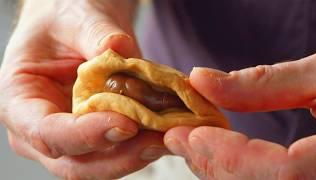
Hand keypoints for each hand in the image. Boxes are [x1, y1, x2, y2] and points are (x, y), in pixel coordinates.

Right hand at [0, 0, 166, 178]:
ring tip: (168, 135)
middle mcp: (42, 129)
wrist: (76, 25)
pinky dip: (142, 144)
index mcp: (20, 101)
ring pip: (102, 163)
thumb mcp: (76, 18)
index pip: (46, 132)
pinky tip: (165, 130)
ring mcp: (72, 136)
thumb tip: (119, 50)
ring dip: (137, 154)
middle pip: (76, 162)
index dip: (86, 134)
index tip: (126, 123)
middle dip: (119, 155)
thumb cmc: (65, 19)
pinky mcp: (98, 134)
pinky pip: (119, 150)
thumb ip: (95, 35)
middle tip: (158, 138)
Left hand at [165, 53, 315, 178]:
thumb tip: (202, 80)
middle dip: (215, 165)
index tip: (192, 136)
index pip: (282, 173)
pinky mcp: (308, 172)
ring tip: (192, 145)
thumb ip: (265, 82)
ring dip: (221, 169)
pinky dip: (240, 168)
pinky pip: (269, 179)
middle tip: (178, 140)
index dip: (231, 156)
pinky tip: (220, 152)